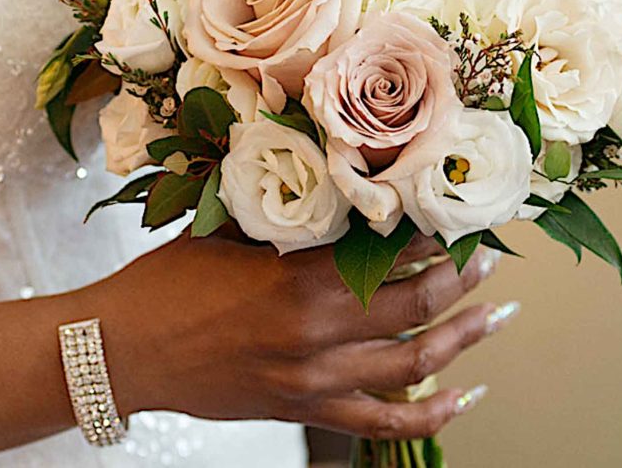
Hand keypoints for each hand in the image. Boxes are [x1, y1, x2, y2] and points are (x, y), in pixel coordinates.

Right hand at [86, 232, 515, 439]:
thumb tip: (344, 198)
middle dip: (462, 280)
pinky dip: (430, 415)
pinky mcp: (305, 409)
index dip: (433, 238)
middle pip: (416, 307)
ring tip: (497, 315)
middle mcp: (317, 334)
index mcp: (299, 281)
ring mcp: (315, 380)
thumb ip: (293, 222)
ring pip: (415, 364)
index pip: (389, 256)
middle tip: (487, 259)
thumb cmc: (169, 283)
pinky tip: (463, 399)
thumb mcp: (232, 234)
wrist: (124, 350)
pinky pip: (383, 423)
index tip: (457, 220)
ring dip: (464, 338)